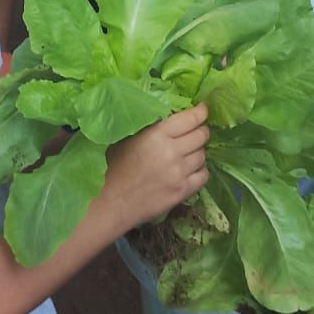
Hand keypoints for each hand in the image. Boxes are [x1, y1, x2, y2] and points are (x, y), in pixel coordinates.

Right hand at [101, 104, 209, 226]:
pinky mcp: (182, 191)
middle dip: (201, 130)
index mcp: (156, 135)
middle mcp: (172, 152)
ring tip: (188, 152)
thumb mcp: (127, 138)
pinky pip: (203, 176)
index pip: (190, 118)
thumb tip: (172, 116)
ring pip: (203, 155)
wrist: (110, 202)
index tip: (202, 110)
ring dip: (198, 151)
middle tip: (197, 130)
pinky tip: (190, 170)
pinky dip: (200, 170)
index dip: (200, 112)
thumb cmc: (113, 167)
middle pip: (201, 136)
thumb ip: (152, 127)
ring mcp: (179, 173)